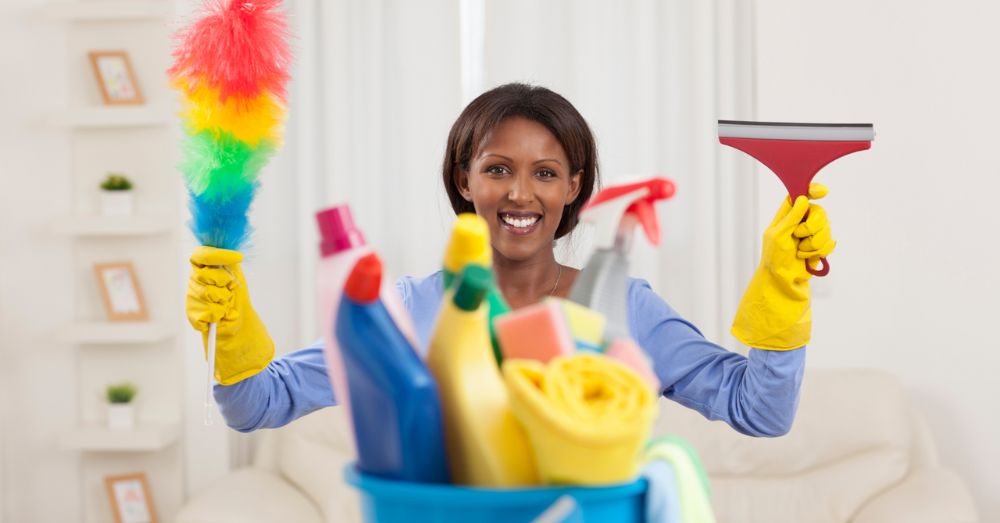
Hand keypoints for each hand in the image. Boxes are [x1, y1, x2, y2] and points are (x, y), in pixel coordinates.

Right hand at [186, 246, 273, 384]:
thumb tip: (230, 255)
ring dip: (224, 300)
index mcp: (203, 268)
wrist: (237, 321)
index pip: (201, 255)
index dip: (216, 255)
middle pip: (207, 275)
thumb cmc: (235, 295)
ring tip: (225, 304)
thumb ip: (228, 263)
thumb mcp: (235, 274)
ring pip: (209, 294)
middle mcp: (194, 281)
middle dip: (225, 282)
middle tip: (230, 290)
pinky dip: (220, 314)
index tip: (237, 257)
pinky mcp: (192, 315)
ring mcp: (191, 298)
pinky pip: (209, 312)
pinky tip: (220, 316)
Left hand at [731, 183, 835, 349]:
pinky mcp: (821, 245)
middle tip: (799, 237)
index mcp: (788, 213)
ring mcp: (813, 232)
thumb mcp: (778, 236)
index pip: (801, 194)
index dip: (814, 190)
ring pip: (827, 228)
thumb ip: (791, 217)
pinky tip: (808, 258)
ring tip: (800, 252)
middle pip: (820, 212)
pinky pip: (831, 243)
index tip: (824, 192)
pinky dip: (819, 252)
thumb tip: (802, 199)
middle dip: (813, 227)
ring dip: (814, 244)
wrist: (783, 281)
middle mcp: (802, 219)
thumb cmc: (775, 258)